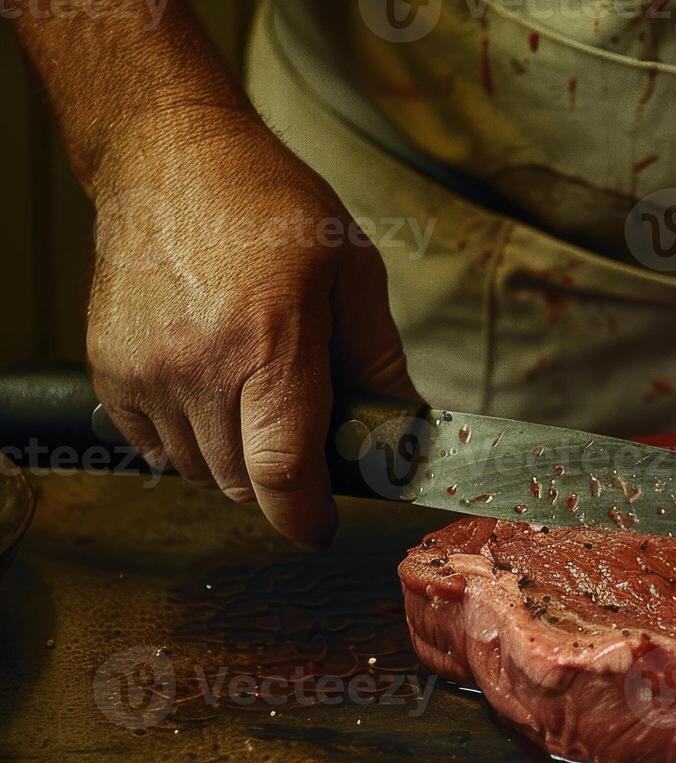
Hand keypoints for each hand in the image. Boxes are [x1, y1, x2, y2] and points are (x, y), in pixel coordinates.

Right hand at [88, 105, 418, 546]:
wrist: (171, 159)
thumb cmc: (271, 208)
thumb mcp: (354, 273)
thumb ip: (379, 363)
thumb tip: (404, 436)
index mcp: (270, 341)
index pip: (283, 473)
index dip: (307, 518)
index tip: (322, 529)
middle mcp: (198, 366)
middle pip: (242, 485)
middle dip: (281, 480)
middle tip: (302, 431)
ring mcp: (144, 371)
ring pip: (199, 472)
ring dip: (235, 460)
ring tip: (255, 396)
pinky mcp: (110, 370)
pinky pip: (155, 448)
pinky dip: (189, 440)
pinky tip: (213, 391)